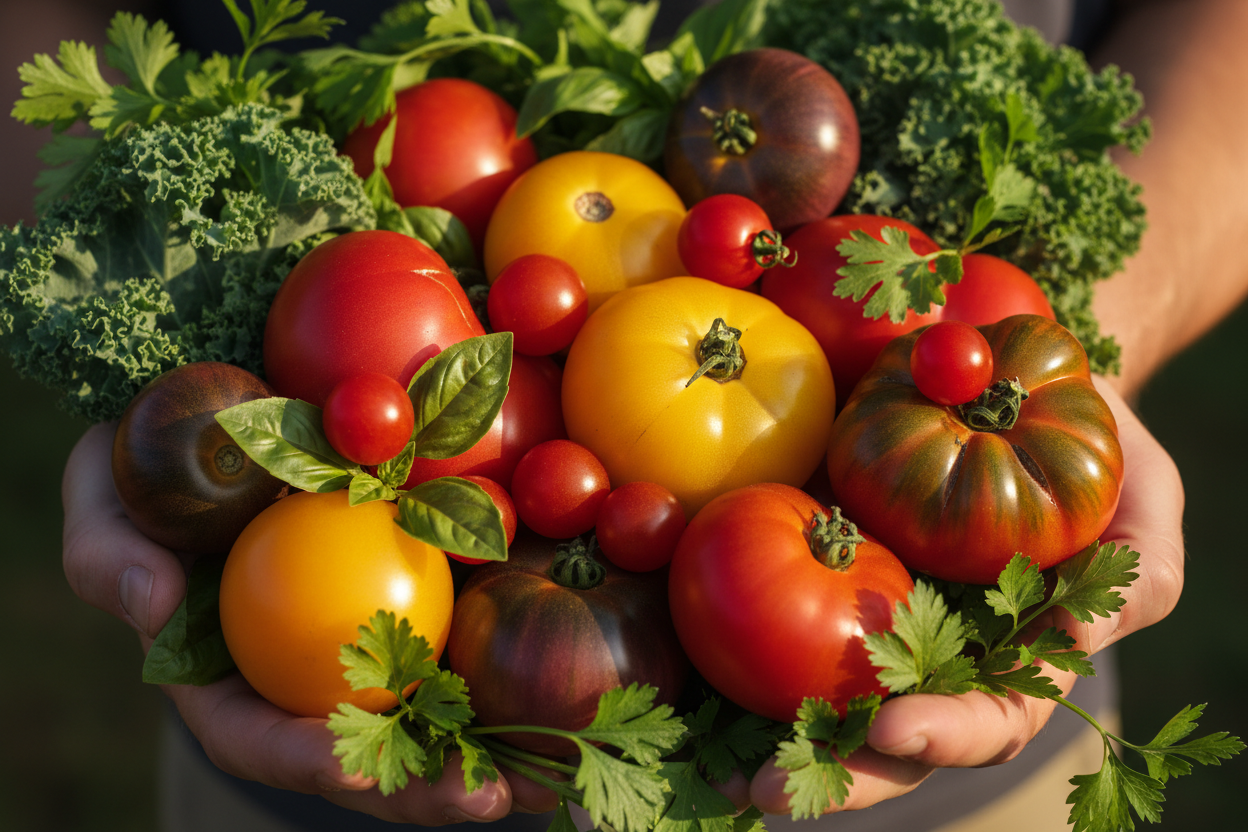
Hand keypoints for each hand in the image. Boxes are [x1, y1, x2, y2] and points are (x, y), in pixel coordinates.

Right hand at [61, 422, 559, 822]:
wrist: (237, 421)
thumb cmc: (154, 471)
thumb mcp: (105, 502)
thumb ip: (112, 558)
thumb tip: (156, 606)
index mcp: (232, 679)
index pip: (260, 740)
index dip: (305, 762)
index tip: (356, 770)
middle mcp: (310, 677)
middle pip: (366, 752)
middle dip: (424, 789)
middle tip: (487, 800)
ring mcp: (375, 643)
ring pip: (436, 715)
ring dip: (496, 753)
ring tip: (558, 775)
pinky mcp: (431, 599)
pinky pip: (477, 641)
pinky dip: (524, 669)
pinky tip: (583, 685)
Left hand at [745, 376, 1185, 814]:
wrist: (1010, 378)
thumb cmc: (1096, 447)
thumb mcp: (1145, 498)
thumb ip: (1138, 573)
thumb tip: (1089, 636)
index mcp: (1010, 654)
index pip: (984, 720)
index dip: (945, 734)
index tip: (897, 727)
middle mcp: (931, 648)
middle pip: (882, 734)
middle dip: (832, 774)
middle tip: (770, 789)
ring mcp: (864, 610)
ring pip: (813, 694)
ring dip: (759, 734)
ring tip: (708, 766)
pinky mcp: (809, 561)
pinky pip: (761, 612)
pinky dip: (721, 646)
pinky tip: (676, 665)